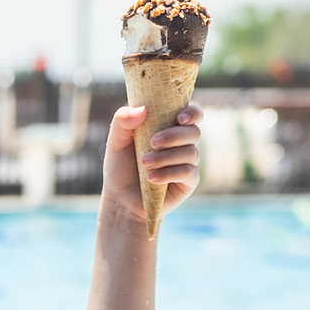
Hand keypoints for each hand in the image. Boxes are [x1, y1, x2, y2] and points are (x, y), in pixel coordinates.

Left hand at [100, 103, 202, 226]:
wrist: (120, 200)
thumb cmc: (120, 168)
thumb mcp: (116, 142)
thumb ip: (122, 122)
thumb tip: (142, 109)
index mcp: (169, 127)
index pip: (191, 114)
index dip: (191, 113)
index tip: (179, 118)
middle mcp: (182, 143)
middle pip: (194, 132)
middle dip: (174, 136)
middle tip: (152, 143)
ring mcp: (187, 162)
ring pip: (191, 152)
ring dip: (166, 157)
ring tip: (144, 164)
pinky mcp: (188, 182)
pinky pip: (188, 172)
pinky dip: (169, 173)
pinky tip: (151, 178)